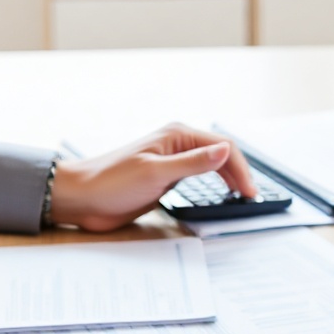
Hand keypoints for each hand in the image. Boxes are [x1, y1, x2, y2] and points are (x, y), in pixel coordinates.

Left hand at [47, 127, 261, 231]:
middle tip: (250, 198)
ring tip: (242, 197)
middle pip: (221, 155)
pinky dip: (214, 186)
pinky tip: (220, 196)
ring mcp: (172, 162)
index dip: (240, 168)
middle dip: (239, 174)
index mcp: (177, 135)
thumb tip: (225, 151)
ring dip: (229, 179)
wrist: (82, 198)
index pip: (223, 147)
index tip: (250, 192)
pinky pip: (198, 178)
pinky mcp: (166, 178)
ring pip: (212, 166)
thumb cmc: (112, 181)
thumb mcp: (155, 173)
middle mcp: (178, 145)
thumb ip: (192, 163)